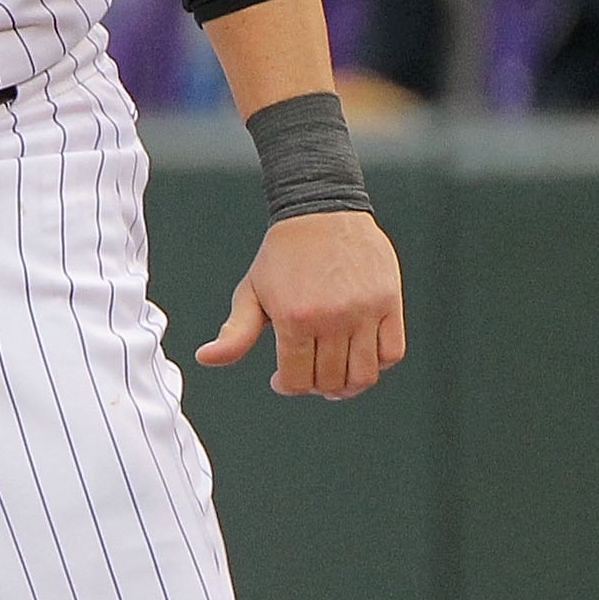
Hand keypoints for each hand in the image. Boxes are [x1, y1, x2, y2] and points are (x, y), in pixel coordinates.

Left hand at [195, 209, 404, 399]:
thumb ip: (235, 333)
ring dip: (348, 385)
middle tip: (308, 376)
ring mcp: (364, 311)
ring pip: (364, 374)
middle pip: (329, 381)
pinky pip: (393, 352)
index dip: (286, 386)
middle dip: (315, 387)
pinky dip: (378, 364)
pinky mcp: (389, 302)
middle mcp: (332, 318)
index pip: (296, 380)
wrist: (320, 213)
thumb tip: (206, 358)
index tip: (281, 381)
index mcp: (294, 318)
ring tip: (336, 377)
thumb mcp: (251, 292)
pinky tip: (359, 357)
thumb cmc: (282, 255)